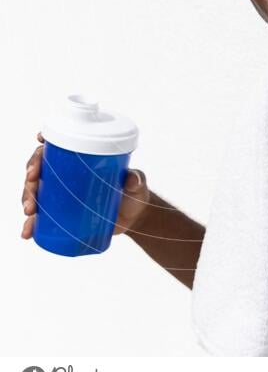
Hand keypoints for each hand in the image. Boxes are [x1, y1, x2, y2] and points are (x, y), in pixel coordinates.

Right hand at [21, 133, 150, 237]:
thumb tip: (133, 179)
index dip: (45, 141)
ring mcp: (62, 194)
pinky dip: (31, 224)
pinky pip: (40, 217)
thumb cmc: (133, 194)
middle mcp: (68, 174)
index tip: (40, 141)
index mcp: (82, 159)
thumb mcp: (136, 184)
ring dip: (27, 198)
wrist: (134, 219)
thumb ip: (136, 179)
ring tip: (30, 210)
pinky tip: (28, 231)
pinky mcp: (61, 214)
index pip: (58, 144)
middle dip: (31, 174)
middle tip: (33, 184)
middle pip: (41, 167)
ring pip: (36, 191)